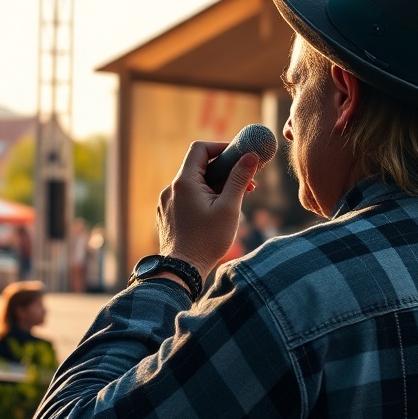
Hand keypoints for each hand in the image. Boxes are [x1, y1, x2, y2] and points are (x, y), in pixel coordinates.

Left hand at [156, 140, 260, 280]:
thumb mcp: (229, 208)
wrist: (182, 271)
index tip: (240, 156)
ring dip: (215, 186)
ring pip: (194, 184)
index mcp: (184, 182)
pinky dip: (203, 198)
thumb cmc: (207, 241)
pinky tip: (216, 214)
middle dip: (224, 171)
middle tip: (246, 182)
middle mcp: (171, 188)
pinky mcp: (167, 215)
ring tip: (234, 202)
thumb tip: (251, 156)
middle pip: (199, 167)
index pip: (200, 149)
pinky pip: (186, 198)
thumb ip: (239, 179)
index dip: (221, 147)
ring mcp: (166, 202)